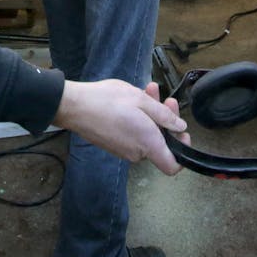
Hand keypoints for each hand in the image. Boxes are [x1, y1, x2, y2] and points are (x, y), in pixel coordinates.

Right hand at [53, 79, 186, 174]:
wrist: (75, 106)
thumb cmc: (108, 101)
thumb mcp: (142, 100)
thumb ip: (165, 115)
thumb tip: (180, 127)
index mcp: (148, 144)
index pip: (172, 166)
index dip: (182, 152)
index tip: (181, 133)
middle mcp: (137, 152)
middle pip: (161, 143)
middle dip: (165, 119)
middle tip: (164, 97)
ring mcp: (124, 150)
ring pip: (147, 135)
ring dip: (151, 114)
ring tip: (148, 90)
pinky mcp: (114, 144)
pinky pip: (134, 134)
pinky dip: (138, 119)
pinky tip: (134, 99)